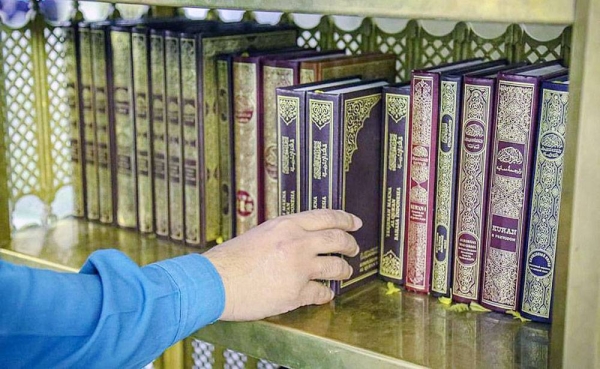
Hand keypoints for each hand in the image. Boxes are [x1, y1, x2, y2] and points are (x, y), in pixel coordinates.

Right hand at [203, 209, 362, 320]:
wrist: (215, 282)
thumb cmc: (230, 259)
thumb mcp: (260, 233)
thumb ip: (283, 234)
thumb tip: (299, 238)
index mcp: (287, 225)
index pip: (326, 217)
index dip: (345, 219)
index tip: (355, 222)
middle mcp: (297, 243)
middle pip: (337, 239)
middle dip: (350, 244)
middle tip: (354, 248)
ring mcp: (299, 268)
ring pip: (336, 267)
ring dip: (344, 270)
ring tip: (345, 271)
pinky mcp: (296, 292)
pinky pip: (321, 292)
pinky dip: (326, 293)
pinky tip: (326, 294)